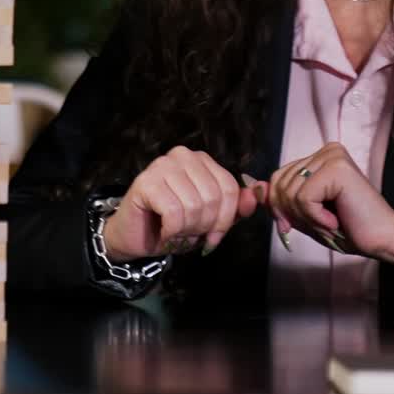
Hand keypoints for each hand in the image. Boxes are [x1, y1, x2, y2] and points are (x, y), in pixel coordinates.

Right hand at [101, 147, 258, 262]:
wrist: (135, 237)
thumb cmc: (172, 226)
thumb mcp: (210, 220)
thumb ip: (234, 208)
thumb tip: (258, 194)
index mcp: (202, 160)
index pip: (230, 188)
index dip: (226, 220)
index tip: (213, 238)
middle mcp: (183, 155)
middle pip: (213, 198)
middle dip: (204, 227)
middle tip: (188, 234)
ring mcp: (162, 165)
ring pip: (194, 206)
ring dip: (187, 231)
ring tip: (175, 233)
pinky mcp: (146, 182)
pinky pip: (175, 213)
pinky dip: (172, 233)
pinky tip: (164, 233)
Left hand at [260, 142, 393, 275]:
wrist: (382, 239)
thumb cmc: (347, 229)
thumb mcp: (304, 214)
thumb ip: (280, 200)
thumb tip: (252, 187)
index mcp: (317, 158)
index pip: (276, 178)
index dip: (280, 207)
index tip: (298, 224)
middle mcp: (325, 150)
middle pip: (279, 184)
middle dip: (292, 214)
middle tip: (320, 224)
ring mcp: (332, 156)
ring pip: (289, 192)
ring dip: (306, 219)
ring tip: (331, 221)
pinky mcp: (337, 167)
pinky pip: (303, 198)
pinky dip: (315, 218)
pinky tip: (336, 221)